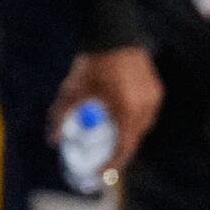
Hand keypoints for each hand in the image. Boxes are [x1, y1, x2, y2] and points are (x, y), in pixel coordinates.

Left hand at [57, 44, 163, 161]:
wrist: (112, 35)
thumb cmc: (91, 64)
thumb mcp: (73, 91)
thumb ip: (62, 117)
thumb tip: (53, 140)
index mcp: (126, 111)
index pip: (123, 147)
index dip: (113, 164)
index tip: (102, 174)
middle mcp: (144, 107)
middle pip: (134, 139)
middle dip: (120, 150)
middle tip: (105, 157)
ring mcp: (153, 98)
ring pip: (142, 126)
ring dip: (128, 134)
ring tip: (113, 138)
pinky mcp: (156, 89)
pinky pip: (146, 112)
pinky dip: (135, 119)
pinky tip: (122, 117)